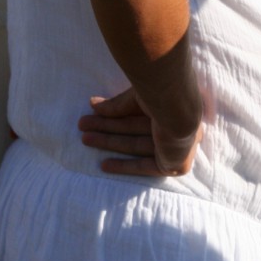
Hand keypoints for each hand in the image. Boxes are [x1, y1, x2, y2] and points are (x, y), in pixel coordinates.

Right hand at [79, 87, 202, 177]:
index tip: (93, 111)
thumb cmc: (161, 93)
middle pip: (134, 128)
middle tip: (82, 126)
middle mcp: (176, 123)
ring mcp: (177, 145)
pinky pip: (146, 166)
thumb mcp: (135, 97)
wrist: (177, 107)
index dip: (114, 113)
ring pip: (136, 145)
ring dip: (109, 142)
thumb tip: (92, 103)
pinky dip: (124, 165)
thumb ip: (116, 105)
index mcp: (170, 103)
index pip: (138, 111)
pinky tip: (103, 165)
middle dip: (107, 127)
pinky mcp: (175, 164)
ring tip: (84, 138)